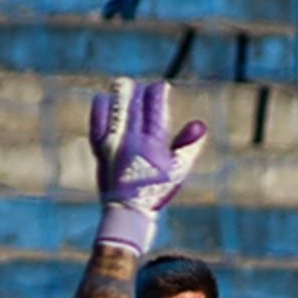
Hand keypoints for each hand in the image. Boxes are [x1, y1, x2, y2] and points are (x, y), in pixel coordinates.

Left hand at [89, 77, 206, 254]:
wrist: (128, 211)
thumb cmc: (155, 191)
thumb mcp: (177, 170)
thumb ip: (187, 145)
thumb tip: (200, 124)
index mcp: (153, 142)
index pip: (154, 105)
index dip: (158, 91)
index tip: (161, 87)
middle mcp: (132, 139)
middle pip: (134, 103)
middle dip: (139, 91)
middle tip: (142, 88)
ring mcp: (113, 143)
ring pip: (116, 109)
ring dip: (120, 94)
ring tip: (124, 86)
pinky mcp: (100, 149)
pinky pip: (97, 123)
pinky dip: (100, 108)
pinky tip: (103, 99)